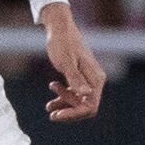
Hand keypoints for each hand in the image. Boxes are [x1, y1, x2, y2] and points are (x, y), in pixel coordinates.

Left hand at [41, 6, 105, 121]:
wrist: (60, 28)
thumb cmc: (62, 43)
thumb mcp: (66, 63)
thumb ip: (76, 79)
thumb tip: (87, 94)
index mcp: (95, 79)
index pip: (90, 106)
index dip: (74, 114)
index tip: (57, 115)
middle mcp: (95, 81)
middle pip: (85, 107)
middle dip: (68, 111)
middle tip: (50, 112)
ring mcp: (88, 80)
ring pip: (79, 102)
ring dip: (64, 105)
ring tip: (48, 106)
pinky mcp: (80, 77)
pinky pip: (74, 93)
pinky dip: (63, 97)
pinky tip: (51, 97)